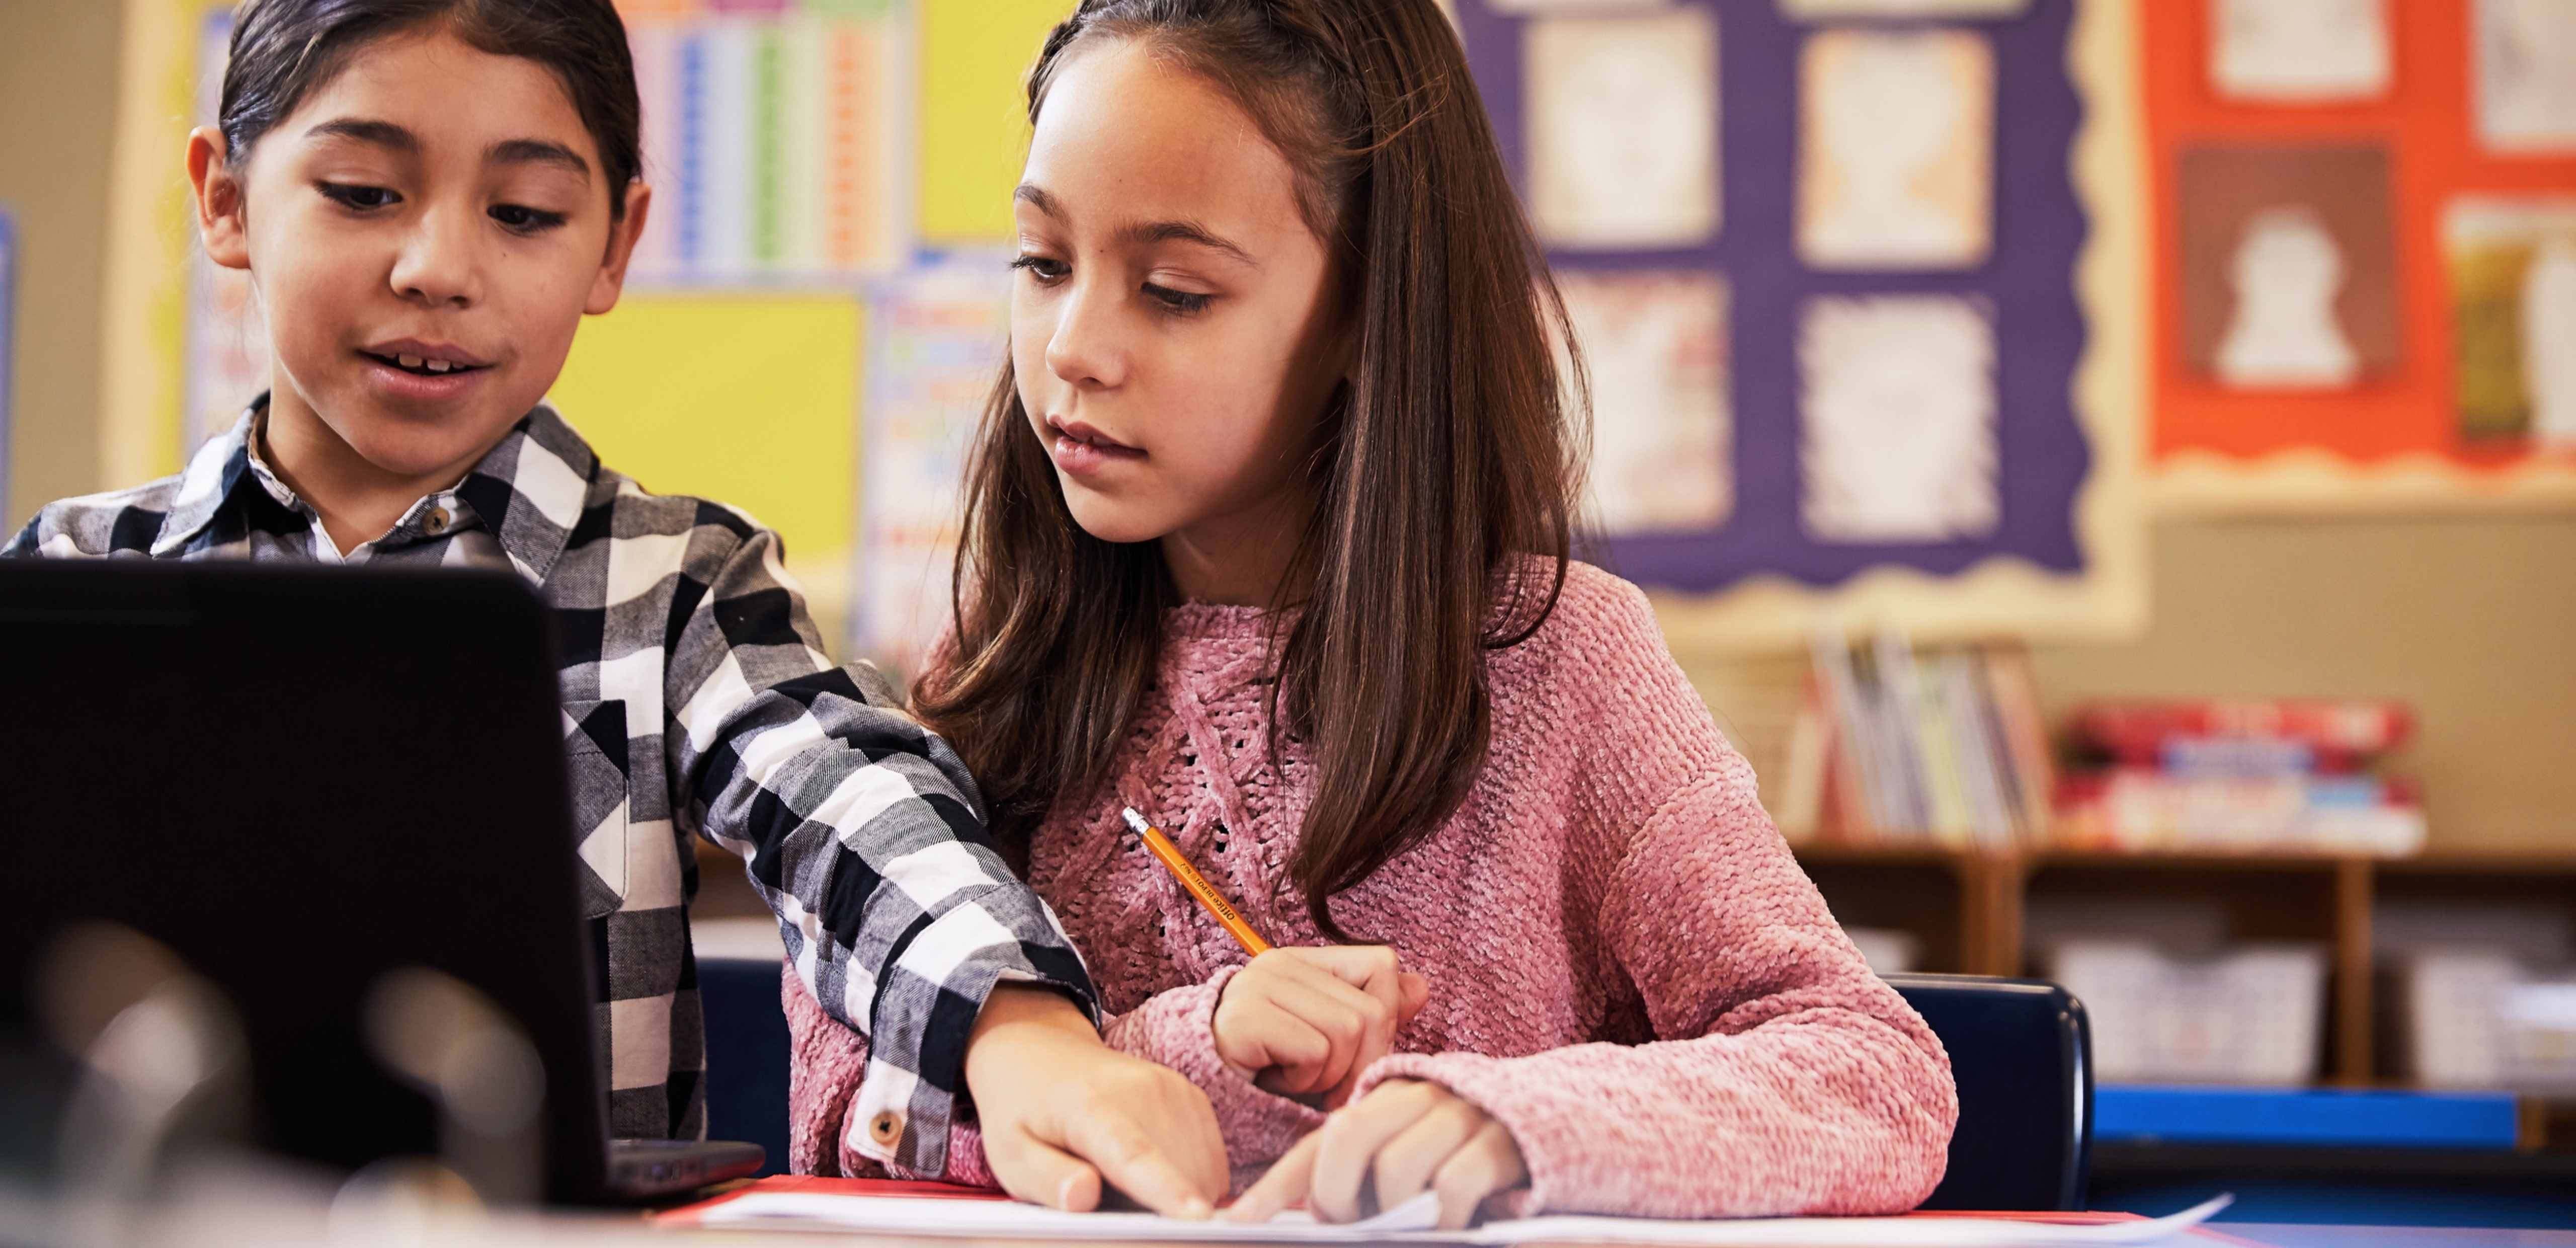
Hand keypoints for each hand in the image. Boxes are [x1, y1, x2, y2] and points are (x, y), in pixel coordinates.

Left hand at [963, 984, 1228, 1216]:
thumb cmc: (1021, 1109)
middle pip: (1180, 1172)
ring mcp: (1171, 1088)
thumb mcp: (1011, 1152)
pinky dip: (1192, 1177)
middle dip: (1165, 1211)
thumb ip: (1046, 1178)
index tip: (1196, 1218)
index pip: (1134, 1154)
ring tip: (1128, 1186)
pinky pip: (1211, 1157)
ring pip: (1203, 1169)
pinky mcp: (1189, 1094)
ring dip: (1180, 1194)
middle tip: (1116, 1206)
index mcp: (1089, 1107)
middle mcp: (1140, 1090)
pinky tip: (1154, 1172)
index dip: (1167, 1190)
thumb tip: (1082, 1197)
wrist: (1039, 1050)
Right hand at [1212, 946, 1430, 1108]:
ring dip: (1329, 1076)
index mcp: (1304, 963)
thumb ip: (1371, 1015)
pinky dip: (1304, 1082)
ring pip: (1348, 1032)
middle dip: (1361, 1063)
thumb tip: (1421, 988)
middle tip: (1326, 1084)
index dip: (1385, 1018)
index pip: (1381, 965)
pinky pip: (1315, 1052)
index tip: (1356, 1056)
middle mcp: (1281, 964)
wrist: (1196, 1090)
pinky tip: (1274, 1081)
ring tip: (1295, 1079)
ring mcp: (1260, 986)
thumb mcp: (1325, 1043)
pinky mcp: (1245, 1018)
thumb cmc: (1264, 1071)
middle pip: (1372, 1011)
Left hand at [1226, 1079, 1525, 1229]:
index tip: (1237, 1221)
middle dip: (1338, 1195)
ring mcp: (1460, 1114)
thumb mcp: (1409, 1158)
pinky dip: (1445, 1218)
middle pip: (1349, 1138)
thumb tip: (1307, 1219)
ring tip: (1408, 1225)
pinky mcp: (1500, 1140)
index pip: (1318, 1143)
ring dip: (1394, 1212)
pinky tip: (1452, 1225)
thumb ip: (1363, 1179)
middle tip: (1354, 1223)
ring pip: (1398, 1167)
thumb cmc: (1467, 1155)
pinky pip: (1454, 1185)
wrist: (1556, 1125)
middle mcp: (1417, 1097)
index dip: (1274, 1185)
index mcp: (1386, 1101)